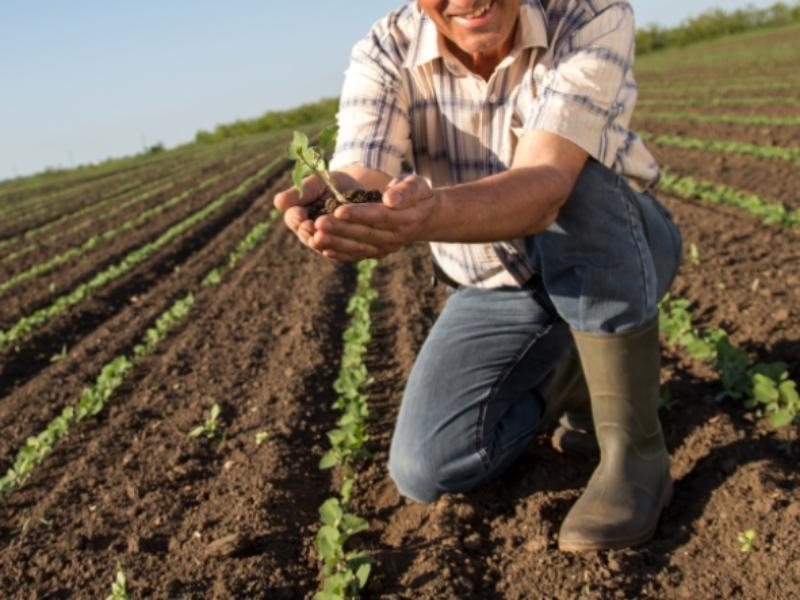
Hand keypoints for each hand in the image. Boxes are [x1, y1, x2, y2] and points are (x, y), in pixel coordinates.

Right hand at [273, 171, 361, 249]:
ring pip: (320, 246)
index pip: (293, 218)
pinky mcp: (341, 249)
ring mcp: (324, 242)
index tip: (301, 217)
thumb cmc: (333, 184)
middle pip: (305, 235)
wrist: (359, 191)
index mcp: (299, 214)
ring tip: (321, 239)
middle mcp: (309, 231)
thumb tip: (278, 202)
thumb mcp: (317, 183)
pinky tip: (336, 250)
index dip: (297, 218)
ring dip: (321, 244)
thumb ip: (300, 192)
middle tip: (312, 230)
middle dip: (308, 233)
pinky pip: (337, 253)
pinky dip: (337, 252)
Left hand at [312, 174, 437, 261]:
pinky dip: (340, 254)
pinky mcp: (377, 252)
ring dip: (336, 243)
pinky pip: (357, 255)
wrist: (424, 216)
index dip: (359, 214)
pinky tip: (323, 249)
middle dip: (340, 229)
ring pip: (358, 246)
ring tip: (314, 236)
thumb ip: (406, 190)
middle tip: (318, 223)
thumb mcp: (417, 185)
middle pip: (365, 233)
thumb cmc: (417, 194)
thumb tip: (390, 199)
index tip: (338, 211)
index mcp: (406, 218)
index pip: (380, 216)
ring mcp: (386, 247)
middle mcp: (396, 237)